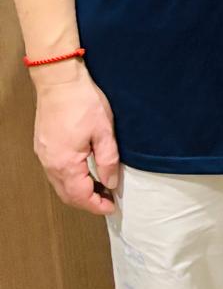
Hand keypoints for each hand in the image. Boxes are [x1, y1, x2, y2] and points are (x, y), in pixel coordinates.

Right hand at [32, 62, 119, 215]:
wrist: (59, 81)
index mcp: (65, 163)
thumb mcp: (104, 132)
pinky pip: (55, 172)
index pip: (80, 196)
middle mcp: (50, 163)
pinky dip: (70, 179)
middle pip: (67, 195)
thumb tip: (111, 182)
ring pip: (60, 185)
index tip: (112, 207)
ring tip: (100, 188)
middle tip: (107, 201)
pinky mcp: (43, 147)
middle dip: (88, 202)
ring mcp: (44, 156)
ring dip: (79, 191)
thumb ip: (108, 160)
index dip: (97, 205)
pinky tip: (85, 173)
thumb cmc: (82, 102)